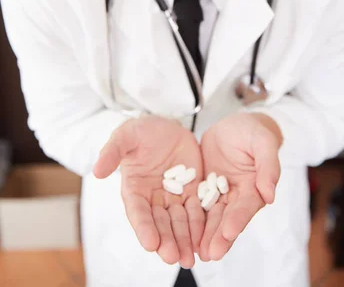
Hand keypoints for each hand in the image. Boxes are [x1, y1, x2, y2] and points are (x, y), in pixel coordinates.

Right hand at [92, 116, 203, 267]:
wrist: (166, 126)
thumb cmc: (142, 131)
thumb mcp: (126, 135)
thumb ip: (112, 151)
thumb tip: (97, 170)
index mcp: (134, 188)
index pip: (138, 212)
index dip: (144, 228)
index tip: (150, 244)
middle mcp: (153, 198)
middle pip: (160, 223)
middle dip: (166, 241)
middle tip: (174, 258)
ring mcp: (174, 196)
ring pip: (179, 222)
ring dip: (184, 241)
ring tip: (189, 258)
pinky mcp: (193, 191)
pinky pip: (197, 210)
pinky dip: (201, 226)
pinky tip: (205, 240)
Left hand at [199, 113, 280, 260]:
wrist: (235, 125)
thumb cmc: (254, 132)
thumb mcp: (263, 142)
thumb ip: (268, 166)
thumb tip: (270, 195)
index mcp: (255, 187)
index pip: (246, 206)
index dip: (238, 219)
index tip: (229, 232)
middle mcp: (238, 195)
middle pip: (229, 218)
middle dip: (220, 236)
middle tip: (210, 253)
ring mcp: (221, 193)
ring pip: (213, 217)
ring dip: (206, 235)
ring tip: (198, 253)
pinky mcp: (205, 188)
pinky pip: (198, 205)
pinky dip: (193, 220)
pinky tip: (184, 234)